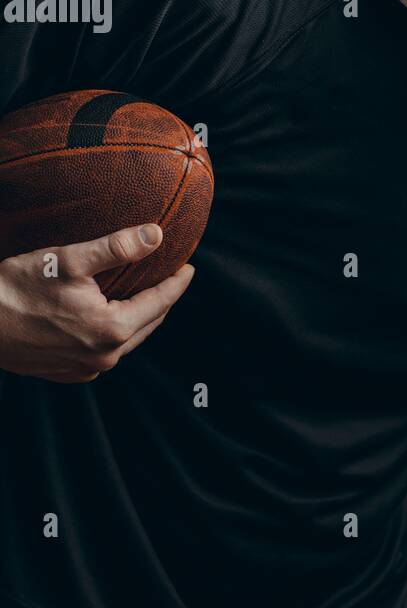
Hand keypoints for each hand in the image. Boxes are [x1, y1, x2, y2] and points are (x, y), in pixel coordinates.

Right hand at [0, 225, 193, 382]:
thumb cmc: (17, 287)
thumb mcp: (69, 260)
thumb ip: (117, 247)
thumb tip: (157, 234)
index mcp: (111, 330)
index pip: (160, 302)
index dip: (177, 283)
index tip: (189, 267)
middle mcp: (104, 357)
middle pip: (148, 324)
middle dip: (162, 300)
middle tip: (171, 278)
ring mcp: (86, 369)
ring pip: (127, 340)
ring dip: (139, 317)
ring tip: (145, 294)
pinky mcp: (67, 373)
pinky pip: (104, 352)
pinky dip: (114, 333)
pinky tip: (110, 317)